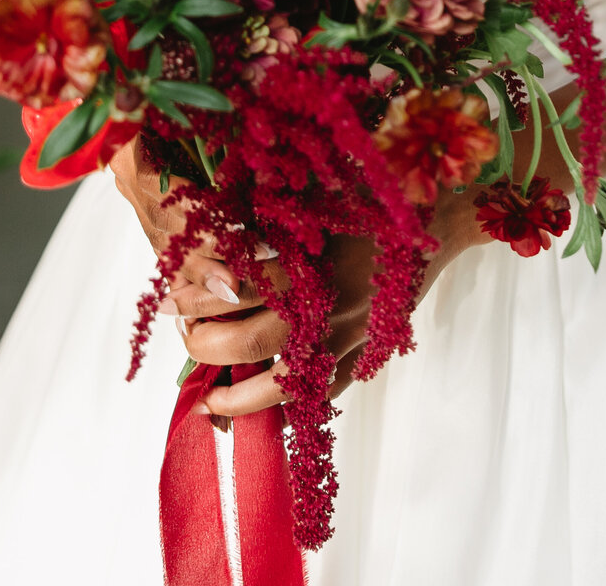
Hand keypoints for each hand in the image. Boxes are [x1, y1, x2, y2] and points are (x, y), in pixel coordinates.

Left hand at [153, 176, 488, 420]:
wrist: (437, 219)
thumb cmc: (371, 197)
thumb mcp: (316, 196)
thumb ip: (268, 215)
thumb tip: (209, 223)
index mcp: (309, 265)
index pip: (233, 292)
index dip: (194, 297)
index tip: (168, 297)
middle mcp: (325, 308)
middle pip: (247, 342)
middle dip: (204, 345)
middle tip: (186, 337)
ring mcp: (347, 338)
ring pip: (283, 388)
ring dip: (239, 398)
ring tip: (210, 400)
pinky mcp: (366, 352)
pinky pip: (325, 393)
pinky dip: (292, 407)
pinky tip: (268, 409)